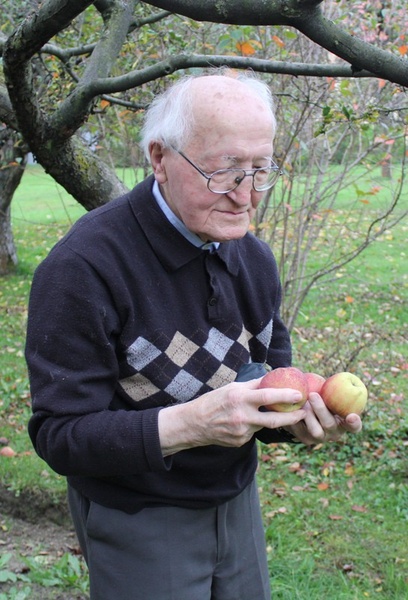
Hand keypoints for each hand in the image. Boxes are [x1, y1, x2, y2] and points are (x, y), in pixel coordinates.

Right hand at [158, 379, 306, 455]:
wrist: (194, 423)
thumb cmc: (214, 400)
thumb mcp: (232, 387)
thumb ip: (253, 385)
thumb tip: (272, 377)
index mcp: (240, 398)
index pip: (268, 396)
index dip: (286, 396)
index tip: (300, 394)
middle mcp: (242, 416)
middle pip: (274, 420)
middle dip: (292, 417)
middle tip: (305, 412)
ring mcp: (241, 432)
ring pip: (264, 426)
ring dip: (274, 420)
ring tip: (285, 415)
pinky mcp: (240, 442)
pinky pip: (253, 433)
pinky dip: (254, 426)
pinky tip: (244, 423)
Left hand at [284, 392, 362, 444]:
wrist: (304, 408)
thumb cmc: (323, 396)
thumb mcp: (329, 392)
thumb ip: (334, 388)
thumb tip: (340, 378)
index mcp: (344, 423)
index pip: (354, 427)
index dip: (354, 423)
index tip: (351, 416)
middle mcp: (334, 433)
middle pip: (329, 424)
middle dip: (321, 409)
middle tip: (312, 394)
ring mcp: (320, 438)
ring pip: (315, 430)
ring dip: (307, 414)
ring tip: (301, 402)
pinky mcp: (306, 439)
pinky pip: (300, 430)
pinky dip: (295, 418)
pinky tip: (290, 408)